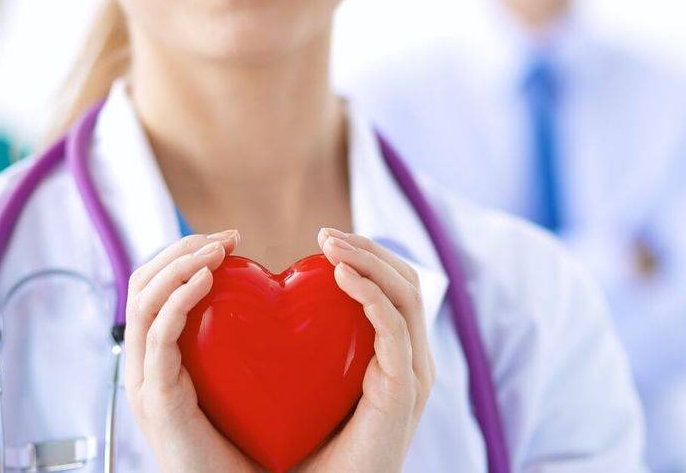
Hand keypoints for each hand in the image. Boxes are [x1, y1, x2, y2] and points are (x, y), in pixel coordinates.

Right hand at [124, 230, 261, 472]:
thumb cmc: (245, 442)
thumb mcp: (241, 377)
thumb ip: (244, 342)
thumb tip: (279, 301)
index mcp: (162, 354)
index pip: (156, 285)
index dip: (186, 253)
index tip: (230, 239)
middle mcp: (144, 362)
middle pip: (142, 283)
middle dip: (181, 250)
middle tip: (226, 238)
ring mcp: (144, 379)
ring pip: (142, 301)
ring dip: (179, 265)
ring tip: (217, 250)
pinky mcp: (155, 398)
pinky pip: (158, 337)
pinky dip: (178, 300)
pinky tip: (207, 279)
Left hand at [294, 228, 435, 472]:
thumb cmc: (307, 453)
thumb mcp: (308, 386)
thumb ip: (308, 349)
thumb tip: (272, 306)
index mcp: (394, 358)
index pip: (395, 288)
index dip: (367, 256)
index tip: (325, 240)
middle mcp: (412, 361)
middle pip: (408, 282)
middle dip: (369, 249)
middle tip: (325, 236)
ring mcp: (413, 374)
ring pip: (408, 294)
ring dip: (370, 260)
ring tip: (330, 246)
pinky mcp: (405, 389)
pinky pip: (395, 329)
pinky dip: (371, 295)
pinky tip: (340, 277)